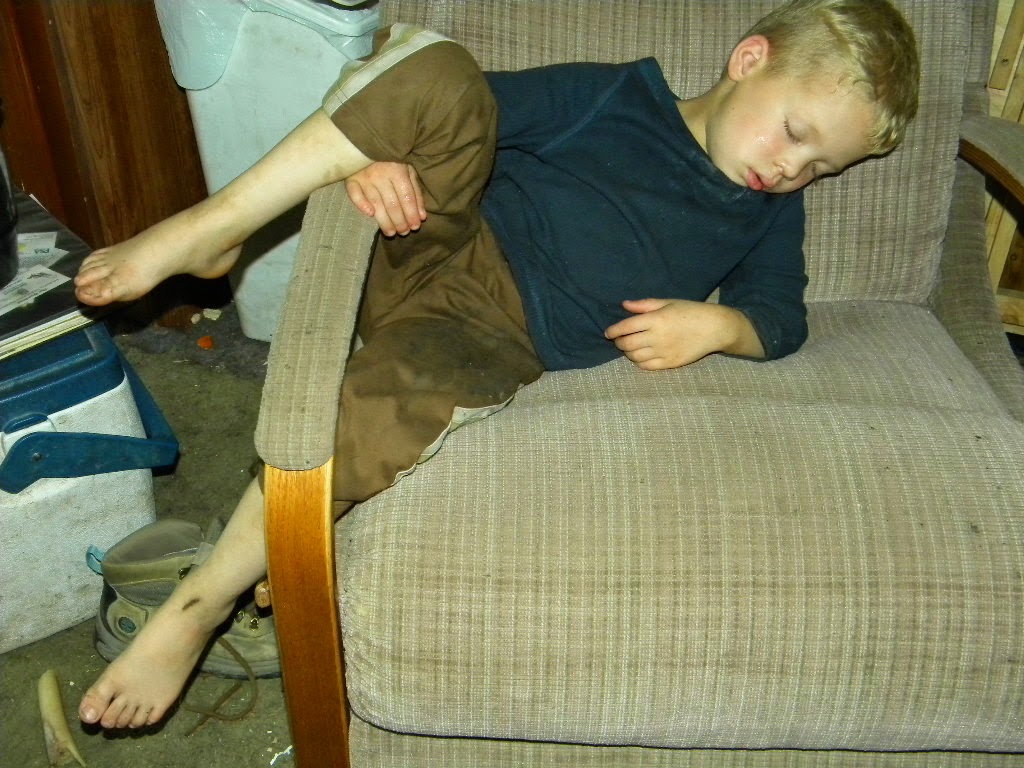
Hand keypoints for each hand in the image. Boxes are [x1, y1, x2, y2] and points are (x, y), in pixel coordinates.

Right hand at [345, 162, 426, 235]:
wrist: (367, 142)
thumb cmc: (392, 160)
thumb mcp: (408, 171)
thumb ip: (416, 193)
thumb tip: (422, 216)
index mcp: (398, 171)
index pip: (406, 197)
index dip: (411, 213)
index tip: (415, 226)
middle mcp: (381, 174)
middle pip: (392, 203)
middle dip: (399, 221)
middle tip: (403, 232)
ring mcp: (365, 177)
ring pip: (376, 203)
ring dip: (384, 221)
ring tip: (391, 233)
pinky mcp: (351, 179)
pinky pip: (354, 194)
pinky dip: (361, 204)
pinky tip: (369, 214)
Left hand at [604, 298, 763, 369]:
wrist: (715, 328)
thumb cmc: (691, 311)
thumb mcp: (668, 302)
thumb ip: (644, 305)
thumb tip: (624, 305)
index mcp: (656, 319)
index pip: (625, 327)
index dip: (612, 331)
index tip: (608, 333)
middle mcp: (657, 337)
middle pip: (627, 344)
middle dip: (618, 342)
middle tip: (618, 340)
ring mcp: (664, 352)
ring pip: (634, 357)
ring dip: (627, 352)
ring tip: (629, 347)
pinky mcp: (670, 363)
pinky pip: (647, 366)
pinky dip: (639, 362)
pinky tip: (640, 356)